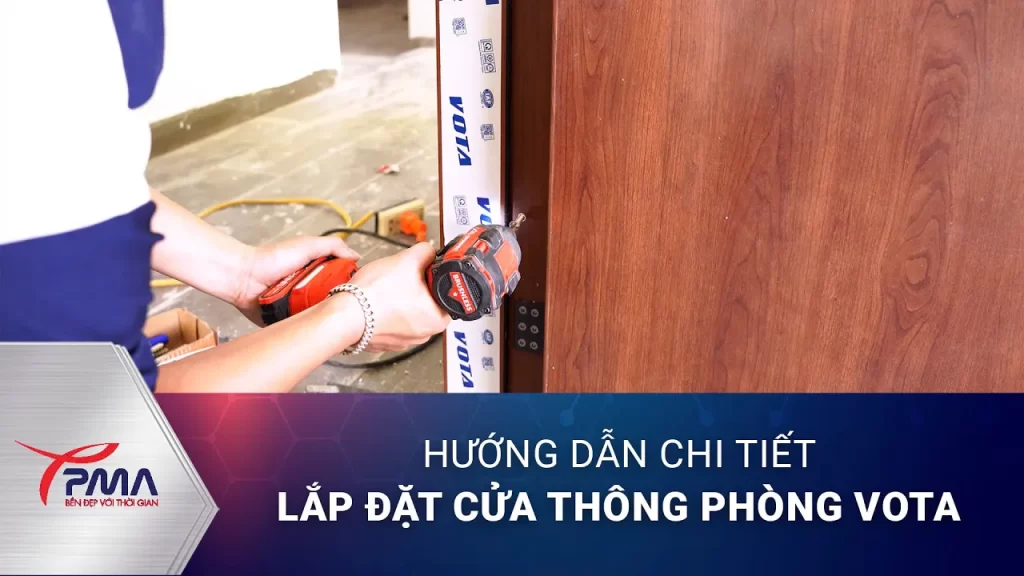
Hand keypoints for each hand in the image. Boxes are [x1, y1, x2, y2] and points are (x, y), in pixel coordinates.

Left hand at [235, 236, 360, 324]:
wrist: (245, 277)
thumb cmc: (273, 258)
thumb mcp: (307, 245)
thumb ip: (332, 246)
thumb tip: (356, 255)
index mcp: (316, 274)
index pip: (340, 283)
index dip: (350, 288)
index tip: (361, 294)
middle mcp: (309, 290)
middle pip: (332, 301)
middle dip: (338, 306)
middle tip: (348, 313)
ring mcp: (298, 306)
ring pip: (318, 316)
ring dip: (323, 319)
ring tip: (335, 324)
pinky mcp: (287, 320)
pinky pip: (301, 327)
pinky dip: (307, 328)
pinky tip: (315, 330)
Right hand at [346, 242, 450, 351]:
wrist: (344, 315)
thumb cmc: (375, 294)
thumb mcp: (407, 260)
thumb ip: (425, 252)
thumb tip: (429, 251)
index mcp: (437, 320)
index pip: (446, 294)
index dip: (435, 276)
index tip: (424, 270)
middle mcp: (423, 335)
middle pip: (426, 301)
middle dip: (415, 286)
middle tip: (401, 276)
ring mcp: (403, 341)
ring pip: (407, 310)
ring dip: (399, 297)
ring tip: (386, 288)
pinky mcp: (385, 341)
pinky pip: (390, 320)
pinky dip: (386, 310)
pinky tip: (377, 299)